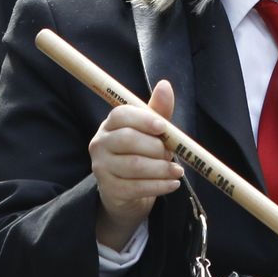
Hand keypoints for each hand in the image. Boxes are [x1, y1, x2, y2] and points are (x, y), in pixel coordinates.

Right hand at [90, 80, 181, 249]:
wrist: (127, 191)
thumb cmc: (142, 153)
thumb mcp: (151, 131)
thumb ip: (158, 111)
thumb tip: (165, 84)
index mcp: (110, 124)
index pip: (121, 114)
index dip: (143, 118)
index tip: (163, 126)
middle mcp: (100, 143)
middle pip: (128, 139)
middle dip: (156, 147)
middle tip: (172, 154)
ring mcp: (101, 167)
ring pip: (134, 165)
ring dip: (161, 168)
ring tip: (177, 171)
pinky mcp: (109, 190)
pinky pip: (137, 187)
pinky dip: (159, 186)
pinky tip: (173, 183)